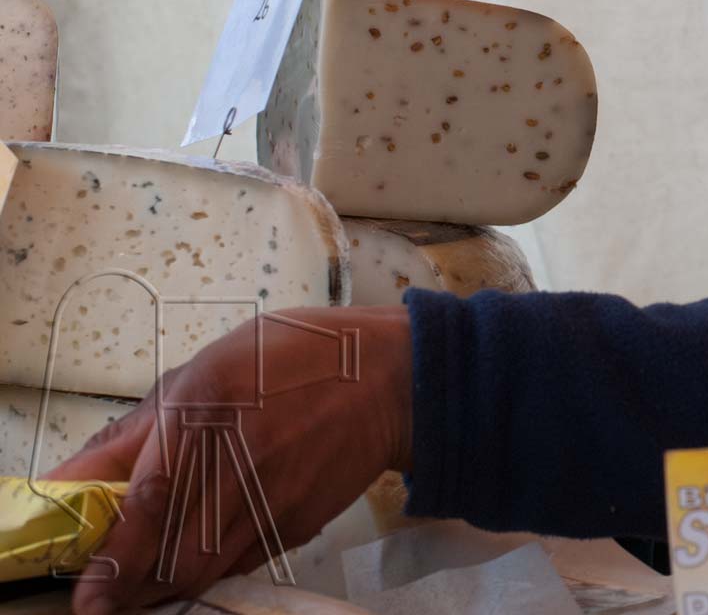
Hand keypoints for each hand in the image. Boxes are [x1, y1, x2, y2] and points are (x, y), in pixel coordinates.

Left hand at [44, 305, 413, 613]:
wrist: (392, 378)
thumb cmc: (294, 358)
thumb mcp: (206, 369)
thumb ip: (138, 430)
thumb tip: (74, 479)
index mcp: (206, 408)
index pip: (150, 500)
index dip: (115, 555)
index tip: (89, 592)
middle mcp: (239, 460)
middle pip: (173, 555)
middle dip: (132, 587)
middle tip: (105, 597)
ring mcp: (273, 497)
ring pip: (204, 570)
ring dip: (166, 586)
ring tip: (142, 587)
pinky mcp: (297, 523)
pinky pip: (241, 563)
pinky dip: (211, 571)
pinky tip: (198, 558)